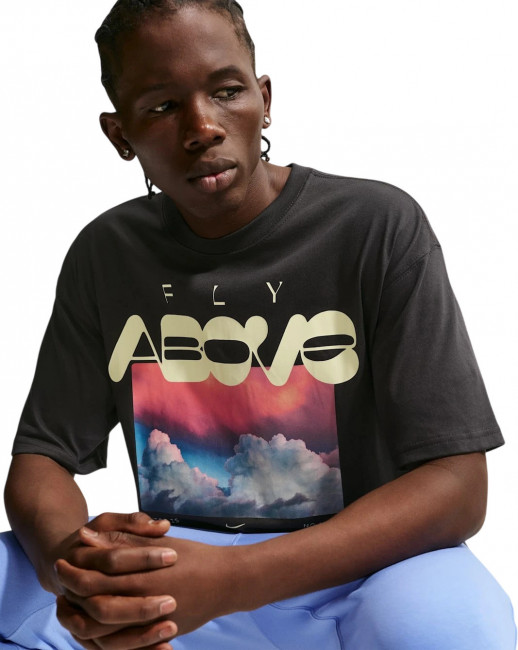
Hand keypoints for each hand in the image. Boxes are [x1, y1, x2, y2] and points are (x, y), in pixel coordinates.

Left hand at [56, 534, 240, 647]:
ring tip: (70, 604)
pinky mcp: (156, 635)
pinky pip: (121, 642)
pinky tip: (94, 622)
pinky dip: (103, 634)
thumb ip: (121, 541)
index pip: (95, 579)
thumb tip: (85, 536)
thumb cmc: (192, 557)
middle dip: (74, 594)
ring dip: (82, 617)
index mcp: (141, 577)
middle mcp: (142, 603)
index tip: (63, 563)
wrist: (226, 581)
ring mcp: (149, 624)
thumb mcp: (156, 543)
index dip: (75, 572)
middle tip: (61, 582)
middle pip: (94, 606)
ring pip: (103, 630)